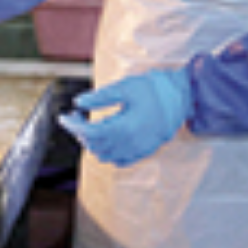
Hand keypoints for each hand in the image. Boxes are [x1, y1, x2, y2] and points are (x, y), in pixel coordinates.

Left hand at [58, 68, 193, 167]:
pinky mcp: (145, 150)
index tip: (62, 117)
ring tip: (90, 124)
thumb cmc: (154, 88)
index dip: (72, 126)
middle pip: (94, 146)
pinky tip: (107, 136)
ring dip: (93, 143)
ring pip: (105, 156)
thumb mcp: (125, 87)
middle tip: (76, 116)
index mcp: (123, 128)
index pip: (88, 133)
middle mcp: (129, 144)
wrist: (184, 96)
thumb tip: (78, 102)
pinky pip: (120, 160)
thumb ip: (100, 97)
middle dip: (80, 132)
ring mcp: (138, 149)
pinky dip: (108, 152)